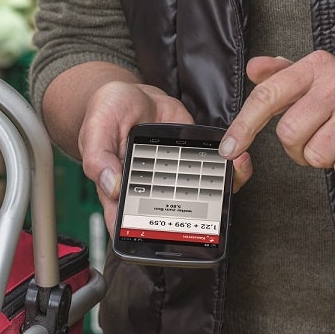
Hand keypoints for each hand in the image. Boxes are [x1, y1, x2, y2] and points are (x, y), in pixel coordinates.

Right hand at [78, 81, 251, 234]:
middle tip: (207, 211)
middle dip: (192, 220)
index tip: (163, 240)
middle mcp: (147, 190)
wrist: (133, 93)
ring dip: (219, 194)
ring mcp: (172, 177)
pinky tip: (237, 161)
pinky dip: (228, 170)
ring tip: (231, 176)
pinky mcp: (191, 161)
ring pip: (197, 198)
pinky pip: (211, 172)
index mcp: (119, 190)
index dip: (142, 238)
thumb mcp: (97, 128)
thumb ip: (99, 157)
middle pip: (170, 217)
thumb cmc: (108, 112)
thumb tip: (112, 186)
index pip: (127, 225)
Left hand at [219, 51, 334, 179]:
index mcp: (318, 66)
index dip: (244, 125)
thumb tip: (254, 67)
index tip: (230, 147)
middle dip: (298, 148)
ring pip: (314, 155)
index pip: (268, 95)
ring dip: (325, 159)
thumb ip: (283, 76)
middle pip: (289, 133)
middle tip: (320, 138)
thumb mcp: (320, 83)